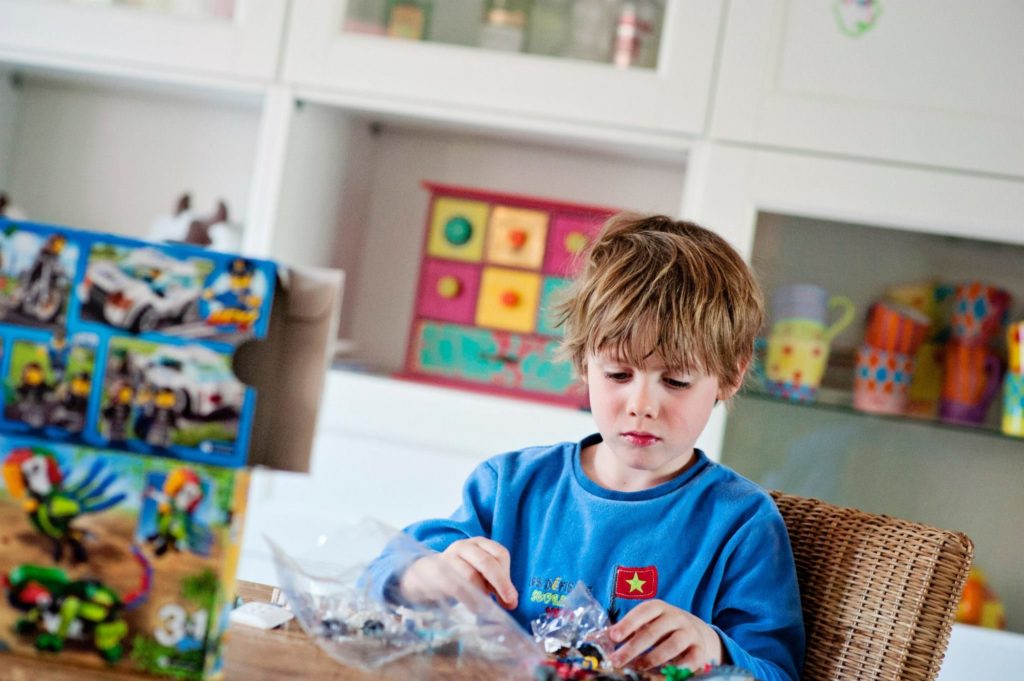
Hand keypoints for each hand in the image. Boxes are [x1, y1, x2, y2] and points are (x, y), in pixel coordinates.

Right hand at [399, 537, 518, 609]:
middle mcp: (464, 546)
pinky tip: (475, 608)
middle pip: (487, 563)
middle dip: (501, 584)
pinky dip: (469, 600)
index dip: (508, 576)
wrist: (424, 575)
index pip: (500, 554)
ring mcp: (449, 558)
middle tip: (510, 603)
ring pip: (471, 575)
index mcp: (479, 543)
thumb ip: (495, 585)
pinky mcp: (437, 573)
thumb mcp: (479, 574)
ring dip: (483, 594)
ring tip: (488, 608)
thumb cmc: (459, 574)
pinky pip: (456, 587)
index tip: (511, 597)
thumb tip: (512, 602)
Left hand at [607, 600, 722, 670]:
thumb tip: (597, 638)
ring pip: (671, 645)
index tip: (613, 637)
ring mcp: (689, 633)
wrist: (696, 633)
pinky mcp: (699, 650)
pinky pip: (690, 660)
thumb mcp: (647, 623)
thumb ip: (627, 630)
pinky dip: (677, 668)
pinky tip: (663, 674)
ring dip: (652, 659)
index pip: (643, 611)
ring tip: (637, 668)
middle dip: (633, 648)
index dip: (628, 623)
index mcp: (659, 607)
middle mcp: (675, 617)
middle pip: (653, 632)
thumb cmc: (663, 628)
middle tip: (617, 660)